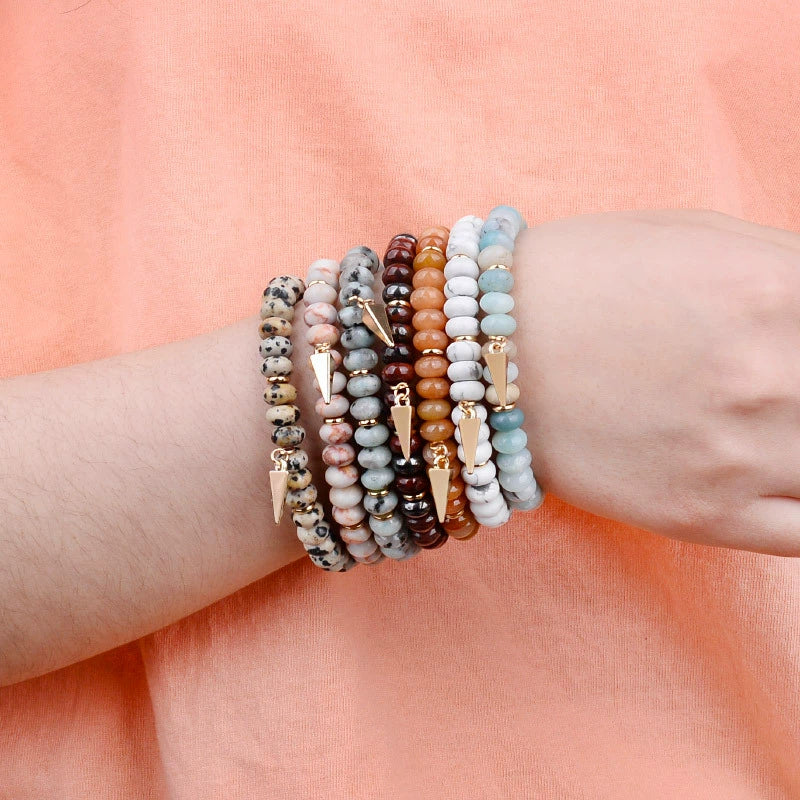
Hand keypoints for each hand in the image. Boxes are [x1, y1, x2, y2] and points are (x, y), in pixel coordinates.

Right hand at [514, 209, 799, 555]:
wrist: (483, 354)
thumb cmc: (582, 279)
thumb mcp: (696, 236)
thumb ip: (791, 268)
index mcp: (778, 288)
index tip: (798, 347)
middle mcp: (774, 377)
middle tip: (779, 386)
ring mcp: (739, 456)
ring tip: (773, 427)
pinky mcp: (702, 517)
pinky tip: (786, 477)